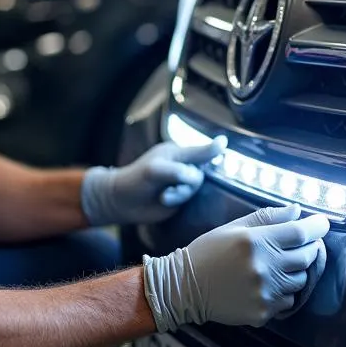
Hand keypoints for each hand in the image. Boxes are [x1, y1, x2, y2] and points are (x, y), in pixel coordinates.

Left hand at [80, 137, 226, 226]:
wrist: (120, 202)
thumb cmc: (136, 179)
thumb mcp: (157, 169)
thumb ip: (181, 168)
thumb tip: (198, 167)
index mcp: (177, 152)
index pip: (201, 150)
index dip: (214, 149)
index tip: (225, 144)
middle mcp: (183, 166)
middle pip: (200, 173)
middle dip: (186, 182)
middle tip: (170, 188)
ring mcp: (182, 183)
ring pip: (195, 187)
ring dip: (180, 193)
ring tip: (163, 196)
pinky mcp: (180, 199)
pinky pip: (190, 199)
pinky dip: (179, 200)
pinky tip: (164, 200)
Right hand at [142, 204, 329, 330]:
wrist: (184, 287)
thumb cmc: (209, 251)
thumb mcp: (235, 227)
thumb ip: (268, 218)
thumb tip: (298, 211)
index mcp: (255, 241)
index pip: (301, 232)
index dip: (317, 226)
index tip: (323, 223)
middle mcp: (263, 268)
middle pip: (307, 257)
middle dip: (311, 248)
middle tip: (303, 244)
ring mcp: (264, 292)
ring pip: (301, 280)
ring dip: (297, 271)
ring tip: (279, 265)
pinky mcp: (262, 312)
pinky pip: (288, 301)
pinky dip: (284, 292)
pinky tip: (266, 285)